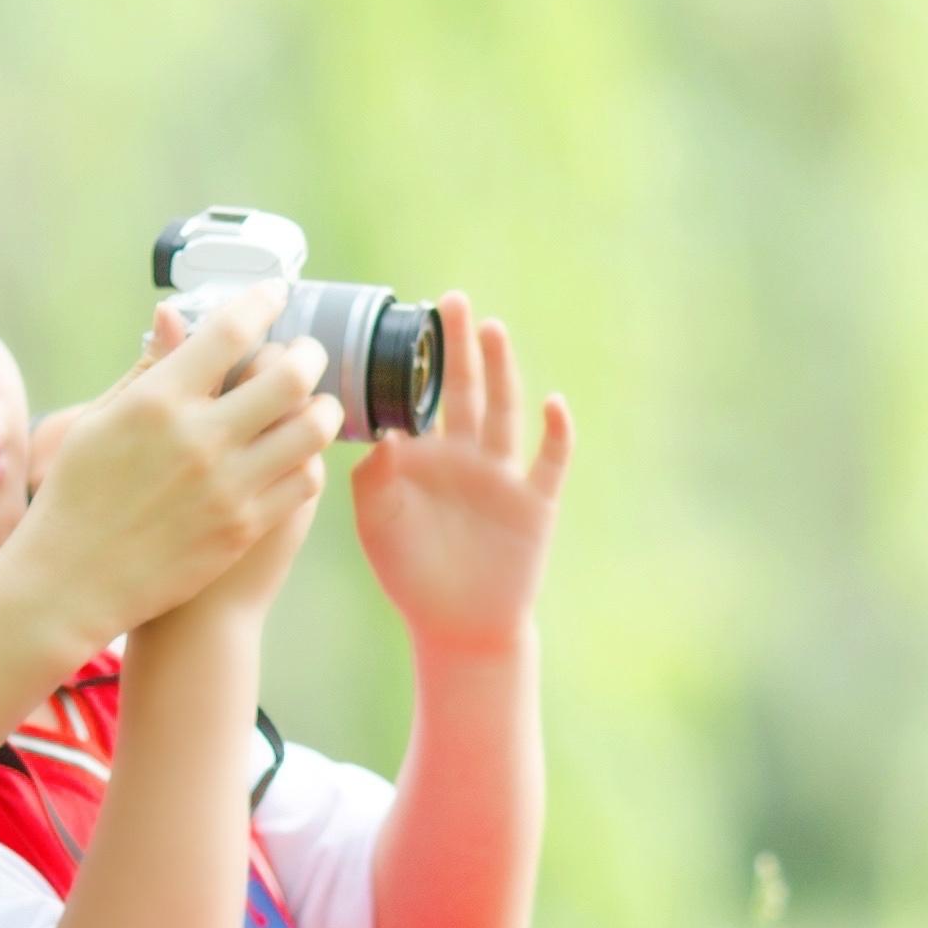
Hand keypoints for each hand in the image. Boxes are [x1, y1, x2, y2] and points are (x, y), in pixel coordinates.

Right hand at [0, 288, 338, 645]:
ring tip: (315, 404)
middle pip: (288, 374)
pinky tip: (298, 453)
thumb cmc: (76, 495)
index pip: (229, 331)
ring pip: (311, 428)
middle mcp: (198, 438)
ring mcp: (227, 485)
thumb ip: (147, 369)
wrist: (71, 581)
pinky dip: (309, 457)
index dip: (262, 301)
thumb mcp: (98, 421)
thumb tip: (175, 317)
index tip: (276, 292)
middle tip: (307, 353)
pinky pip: (304, 479)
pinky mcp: (243, 527)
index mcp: (157, 401)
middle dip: (308, 353)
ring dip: (322, 407)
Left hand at [350, 294, 571, 656]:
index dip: (412, 364)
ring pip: (504, 412)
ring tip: (491, 329)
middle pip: (465, 390)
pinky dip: (555, 432)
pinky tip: (553, 404)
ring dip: (501, 370)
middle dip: (458, 346)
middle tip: (449, 301)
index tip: (399, 322)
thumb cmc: (412, 576)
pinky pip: (549, 461)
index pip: (418, 399)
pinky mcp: (535, 502)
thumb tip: (380, 436)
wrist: (459, 626)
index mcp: (425, 458)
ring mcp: (502, 476)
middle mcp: (466, 457)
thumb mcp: (378, 526)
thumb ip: (372, 481)